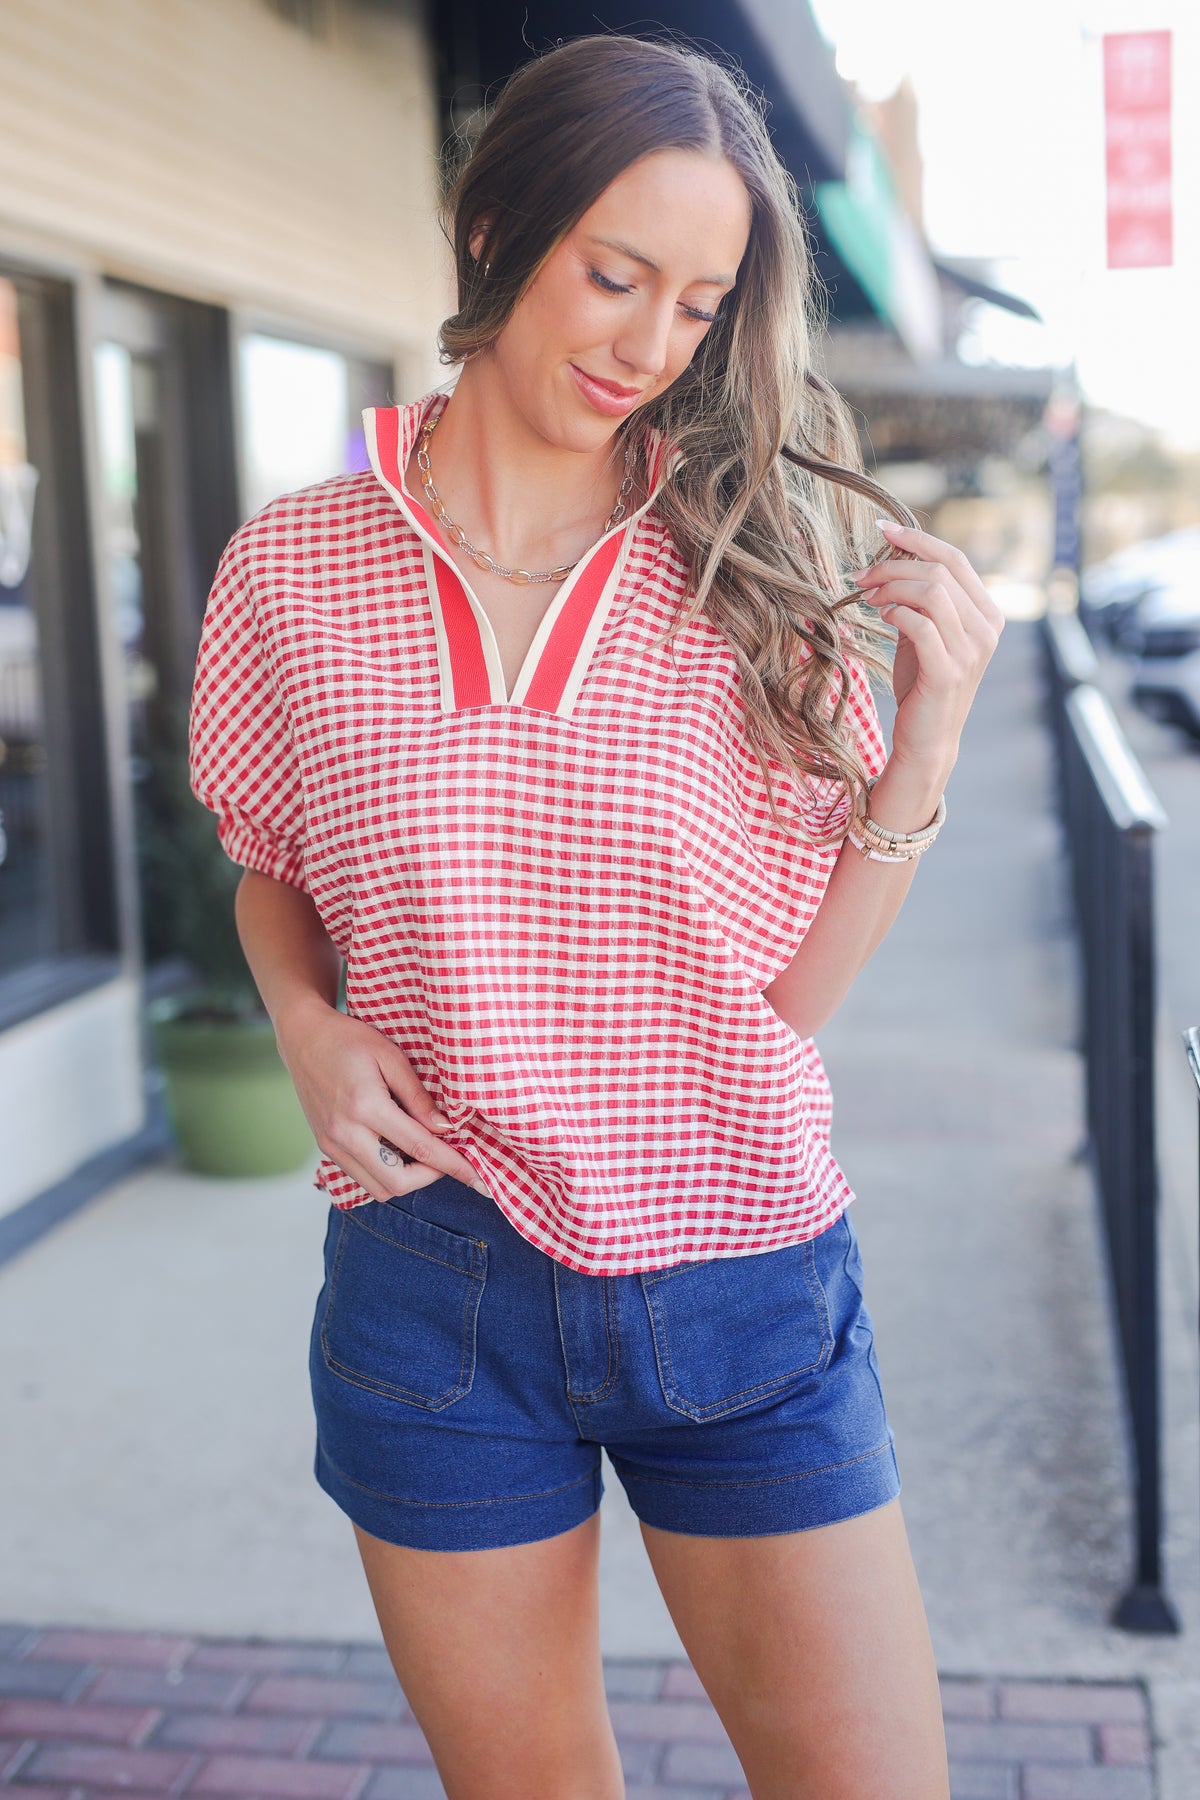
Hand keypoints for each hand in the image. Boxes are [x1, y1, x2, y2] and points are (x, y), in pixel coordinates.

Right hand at [275, 996, 488, 1198]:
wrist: (303, 1036)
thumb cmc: (349, 1038)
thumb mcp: (391, 1056)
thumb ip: (418, 1097)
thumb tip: (446, 1129)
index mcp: (364, 1107)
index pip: (419, 1149)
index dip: (453, 1166)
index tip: (479, 1178)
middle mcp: (344, 1133)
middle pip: (397, 1183)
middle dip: (431, 1178)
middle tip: (450, 1158)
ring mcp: (331, 1145)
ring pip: (377, 1189)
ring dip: (408, 1180)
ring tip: (426, 1156)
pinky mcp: (326, 1147)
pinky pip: (362, 1177)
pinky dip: (387, 1174)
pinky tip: (401, 1152)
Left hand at [850, 521, 1004, 781]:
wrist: (927, 738)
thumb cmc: (922, 682)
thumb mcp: (925, 632)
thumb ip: (921, 598)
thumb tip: (894, 553)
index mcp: (986, 613)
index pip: (955, 558)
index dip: (917, 538)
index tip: (881, 528)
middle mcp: (986, 629)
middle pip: (940, 570)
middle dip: (894, 564)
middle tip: (862, 575)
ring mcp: (971, 651)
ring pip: (932, 592)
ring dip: (891, 587)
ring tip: (868, 597)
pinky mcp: (948, 672)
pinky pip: (921, 625)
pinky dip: (896, 613)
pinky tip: (881, 617)